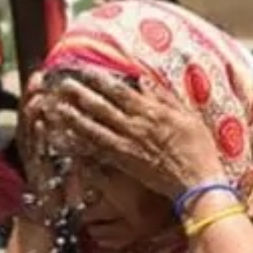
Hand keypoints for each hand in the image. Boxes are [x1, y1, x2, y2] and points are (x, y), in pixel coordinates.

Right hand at [16, 77, 64, 222]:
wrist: (44, 223)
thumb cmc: (58, 194)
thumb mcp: (65, 163)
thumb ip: (68, 144)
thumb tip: (77, 123)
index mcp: (37, 146)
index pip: (35, 115)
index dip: (36, 94)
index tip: (40, 76)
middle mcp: (31, 151)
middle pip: (28, 119)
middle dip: (31, 97)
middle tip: (37, 78)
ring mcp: (31, 162)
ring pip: (29, 133)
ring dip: (32, 114)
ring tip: (37, 94)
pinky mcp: (35, 175)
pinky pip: (36, 153)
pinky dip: (38, 138)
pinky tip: (42, 124)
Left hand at [47, 72, 225, 197]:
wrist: (195, 182)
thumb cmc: (196, 148)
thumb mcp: (186, 116)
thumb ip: (164, 98)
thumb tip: (145, 80)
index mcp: (150, 112)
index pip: (120, 92)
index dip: (100, 80)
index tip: (84, 70)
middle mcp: (134, 127)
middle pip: (101, 108)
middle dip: (80, 96)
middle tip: (62, 85)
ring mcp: (126, 146)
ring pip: (94, 129)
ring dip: (73, 119)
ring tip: (56, 109)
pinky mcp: (122, 163)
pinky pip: (97, 152)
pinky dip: (80, 145)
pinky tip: (65, 139)